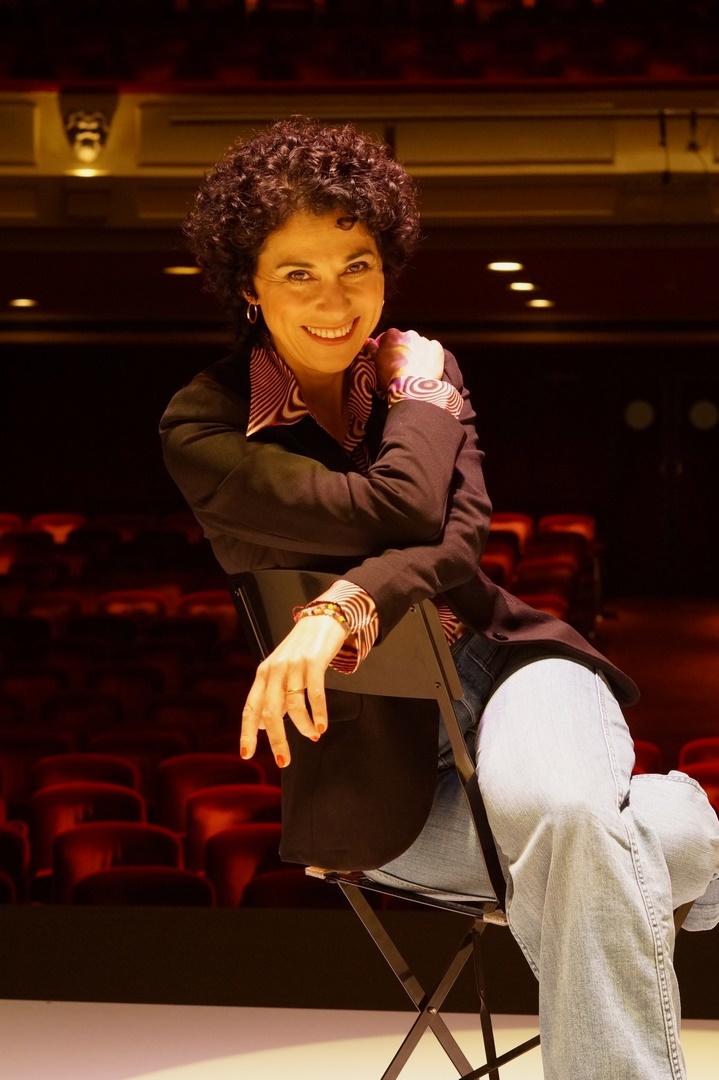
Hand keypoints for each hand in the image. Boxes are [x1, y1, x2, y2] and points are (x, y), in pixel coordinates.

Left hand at [240, 614, 346, 767]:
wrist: (322, 619)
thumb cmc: (301, 649)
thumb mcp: (280, 671)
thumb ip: (272, 697)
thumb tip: (263, 727)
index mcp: (263, 674)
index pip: (251, 708)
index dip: (247, 732)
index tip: (247, 754)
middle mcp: (274, 669)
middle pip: (270, 711)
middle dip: (277, 740)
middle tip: (283, 761)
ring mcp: (293, 665)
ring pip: (293, 706)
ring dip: (303, 727)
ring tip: (312, 736)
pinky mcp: (313, 661)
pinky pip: (315, 694)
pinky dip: (318, 714)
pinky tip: (322, 726)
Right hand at [366, 328, 444, 389]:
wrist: (411, 387)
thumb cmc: (391, 376)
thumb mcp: (377, 363)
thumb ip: (373, 350)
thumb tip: (368, 341)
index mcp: (392, 335)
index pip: (388, 338)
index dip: (387, 348)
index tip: (388, 358)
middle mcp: (409, 334)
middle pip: (405, 340)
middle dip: (404, 349)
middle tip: (402, 365)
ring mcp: (424, 340)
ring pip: (419, 344)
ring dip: (417, 352)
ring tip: (415, 368)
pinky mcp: (436, 348)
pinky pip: (433, 348)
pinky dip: (430, 354)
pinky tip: (426, 365)